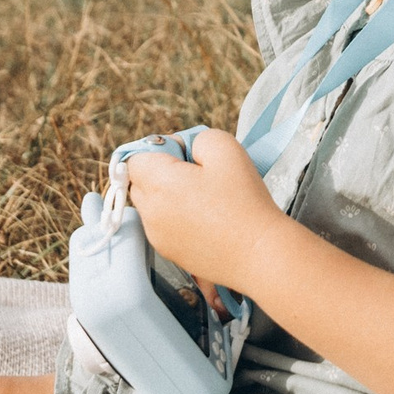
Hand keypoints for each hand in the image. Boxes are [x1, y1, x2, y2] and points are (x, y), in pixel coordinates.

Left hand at [122, 128, 278, 294]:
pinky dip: (178, 219)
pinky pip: (164, 227)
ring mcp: (158, 238)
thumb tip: (184, 150)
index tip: (186, 155)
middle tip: (198, 175)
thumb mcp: (225, 148)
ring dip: (169, 197)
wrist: (260, 253)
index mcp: (158, 184)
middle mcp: (150, 214)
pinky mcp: (171, 255)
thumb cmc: (244, 201)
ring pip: (152, 206)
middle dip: (161, 173)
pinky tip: (208, 220)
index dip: (159, 149)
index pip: (134, 159)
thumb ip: (195, 138)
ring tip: (206, 200)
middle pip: (140, 183)